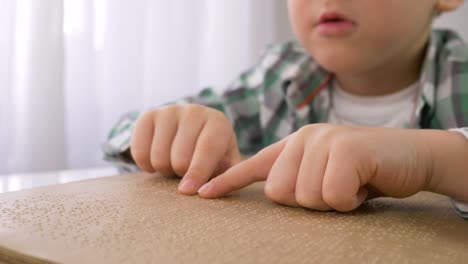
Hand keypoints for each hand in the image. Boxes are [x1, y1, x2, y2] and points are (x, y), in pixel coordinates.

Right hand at [131, 104, 241, 194]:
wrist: (192, 133)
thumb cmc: (213, 156)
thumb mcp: (226, 165)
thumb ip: (225, 178)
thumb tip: (208, 189)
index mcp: (218, 123)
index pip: (207, 148)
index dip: (198, 172)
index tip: (188, 191)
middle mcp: (194, 111)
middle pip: (180, 158)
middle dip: (181, 174)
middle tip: (185, 171)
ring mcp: (169, 111)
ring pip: (159, 157)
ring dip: (164, 170)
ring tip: (174, 163)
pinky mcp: (148, 116)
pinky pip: (138, 152)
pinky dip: (146, 165)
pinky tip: (156, 159)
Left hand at [198, 124, 432, 211]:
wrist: (410, 155)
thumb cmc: (364, 171)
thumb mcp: (324, 172)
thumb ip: (297, 177)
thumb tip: (274, 192)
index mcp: (294, 145)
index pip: (253, 165)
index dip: (226, 181)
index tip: (199, 194)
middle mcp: (303, 138)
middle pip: (279, 192)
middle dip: (307, 201)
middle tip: (335, 188)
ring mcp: (324, 140)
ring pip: (306, 196)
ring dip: (333, 200)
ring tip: (351, 184)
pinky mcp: (347, 148)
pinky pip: (333, 193)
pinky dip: (350, 200)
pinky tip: (363, 184)